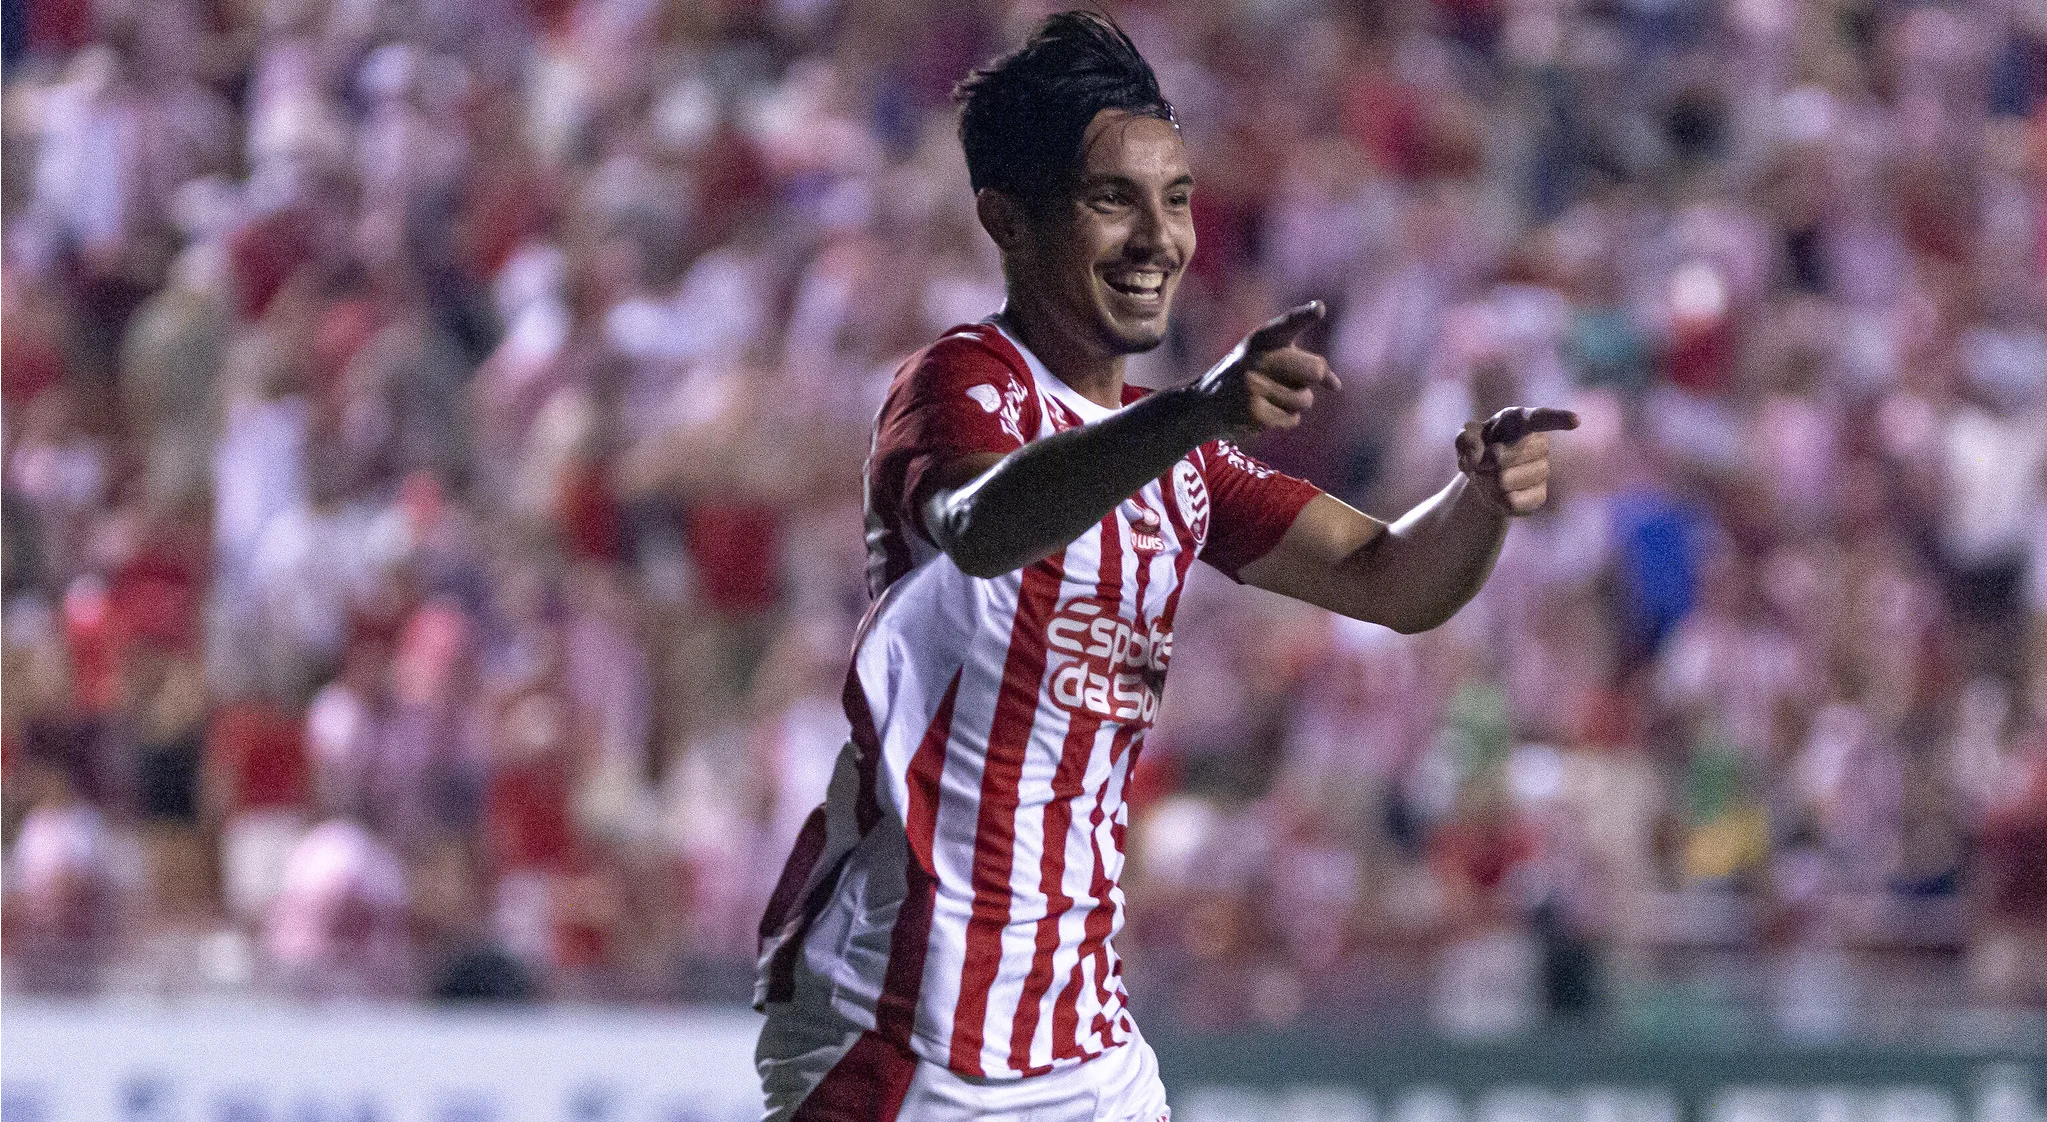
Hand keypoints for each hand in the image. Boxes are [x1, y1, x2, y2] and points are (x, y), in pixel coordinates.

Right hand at [1189, 301, 1341, 438]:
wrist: (1204, 404)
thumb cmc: (1249, 376)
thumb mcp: (1270, 358)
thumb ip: (1304, 363)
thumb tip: (1337, 386)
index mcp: (1263, 338)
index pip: (1288, 324)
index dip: (1305, 315)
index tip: (1320, 309)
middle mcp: (1258, 359)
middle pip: (1315, 370)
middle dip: (1312, 380)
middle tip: (1290, 381)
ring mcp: (1254, 387)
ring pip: (1305, 399)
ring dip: (1295, 403)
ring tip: (1269, 397)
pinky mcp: (1254, 413)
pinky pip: (1293, 419)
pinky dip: (1284, 419)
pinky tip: (1261, 412)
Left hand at [1456, 406, 1577, 515]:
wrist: (1485, 477)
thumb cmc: (1479, 449)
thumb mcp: (1466, 439)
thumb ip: (1465, 440)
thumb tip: (1477, 453)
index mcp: (1522, 421)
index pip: (1542, 418)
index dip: (1558, 419)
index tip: (1575, 421)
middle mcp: (1539, 444)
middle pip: (1501, 459)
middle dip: (1481, 464)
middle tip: (1483, 462)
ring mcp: (1543, 471)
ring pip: (1503, 482)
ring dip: (1485, 482)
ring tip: (1490, 476)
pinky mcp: (1540, 496)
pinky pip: (1511, 502)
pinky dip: (1495, 500)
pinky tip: (1500, 493)